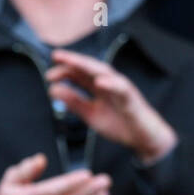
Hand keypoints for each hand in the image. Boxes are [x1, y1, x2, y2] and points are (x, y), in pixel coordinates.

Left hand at [45, 50, 177, 163]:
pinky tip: (98, 82)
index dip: (65, 71)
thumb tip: (52, 89)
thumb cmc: (120, 124)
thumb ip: (74, 102)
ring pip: (104, 72)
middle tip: (55, 56)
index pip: (80, 74)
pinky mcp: (132, 99)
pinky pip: (122, 89)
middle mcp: (109, 83)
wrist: (144, 138)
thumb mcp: (91, 114)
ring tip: (72, 62)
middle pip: (90, 67)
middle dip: (74, 60)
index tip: (49, 76)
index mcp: (99, 86)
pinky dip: (111, 84)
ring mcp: (121, 88)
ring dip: (88, 66)